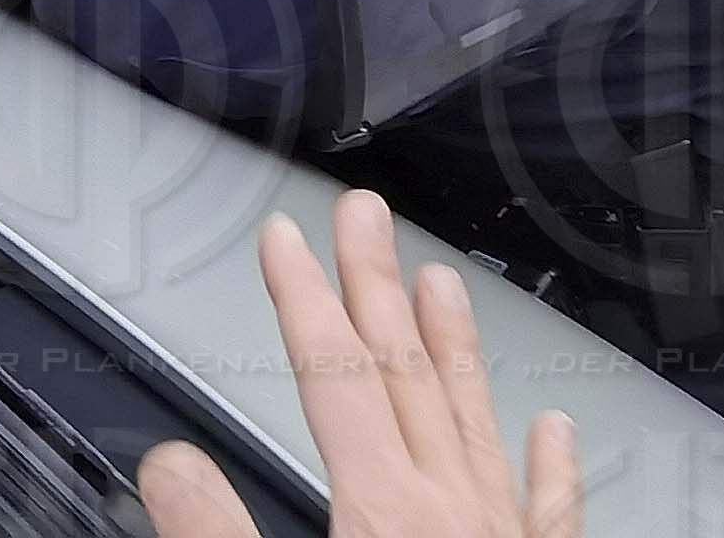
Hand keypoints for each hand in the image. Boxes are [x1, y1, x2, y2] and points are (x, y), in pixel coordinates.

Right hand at [139, 191, 581, 537]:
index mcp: (384, 516)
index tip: (282, 239)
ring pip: (476, 425)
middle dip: (375, 290)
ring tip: (443, 281)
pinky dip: (552, 468)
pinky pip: (551, 515)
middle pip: (404, 378)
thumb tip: (168, 464)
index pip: (333, 381)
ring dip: (455, 349)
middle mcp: (454, 515)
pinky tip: (555, 432)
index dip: (302, 302)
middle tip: (363, 215)